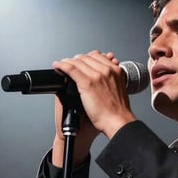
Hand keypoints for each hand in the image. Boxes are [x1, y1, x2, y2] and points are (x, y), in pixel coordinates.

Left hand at [50, 51, 136, 166]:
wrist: (118, 121)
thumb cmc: (118, 111)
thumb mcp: (119, 89)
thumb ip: (111, 80)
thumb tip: (103, 77)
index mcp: (115, 71)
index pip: (97, 56)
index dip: (86, 58)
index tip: (81, 61)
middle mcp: (106, 70)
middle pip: (87, 57)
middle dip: (76, 59)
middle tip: (69, 63)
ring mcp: (96, 76)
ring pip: (78, 62)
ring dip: (67, 61)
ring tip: (61, 64)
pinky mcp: (87, 83)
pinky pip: (71, 69)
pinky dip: (62, 66)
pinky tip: (58, 66)